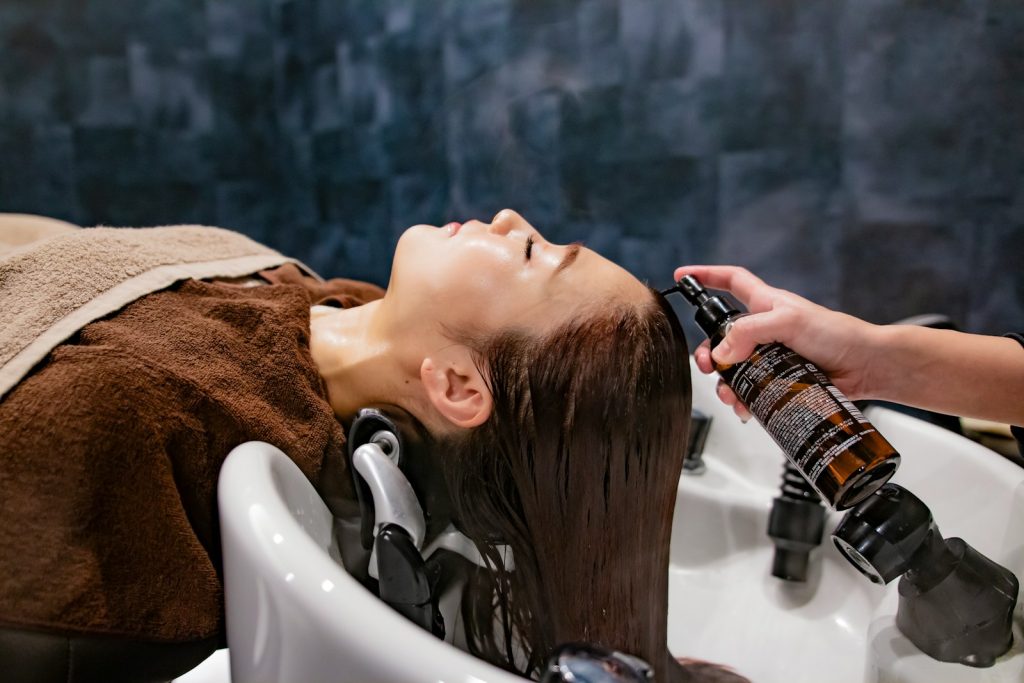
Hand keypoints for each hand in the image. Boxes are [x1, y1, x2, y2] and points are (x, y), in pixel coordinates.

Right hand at [672, 265, 881, 421]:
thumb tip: (721, 352)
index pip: (730, 281)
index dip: (706, 275)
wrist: (867, 366)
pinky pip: (752, 389)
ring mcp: (771, 355)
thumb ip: (750, 331)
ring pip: (734, 367)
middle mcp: (764, 328)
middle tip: (707, 366)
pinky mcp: (779, 379)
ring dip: (726, 382)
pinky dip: (743, 400)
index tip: (684, 276)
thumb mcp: (789, 322)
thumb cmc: (837, 334)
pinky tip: (745, 407)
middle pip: (722, 336)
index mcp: (765, 304)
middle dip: (708, 351)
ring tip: (730, 394)